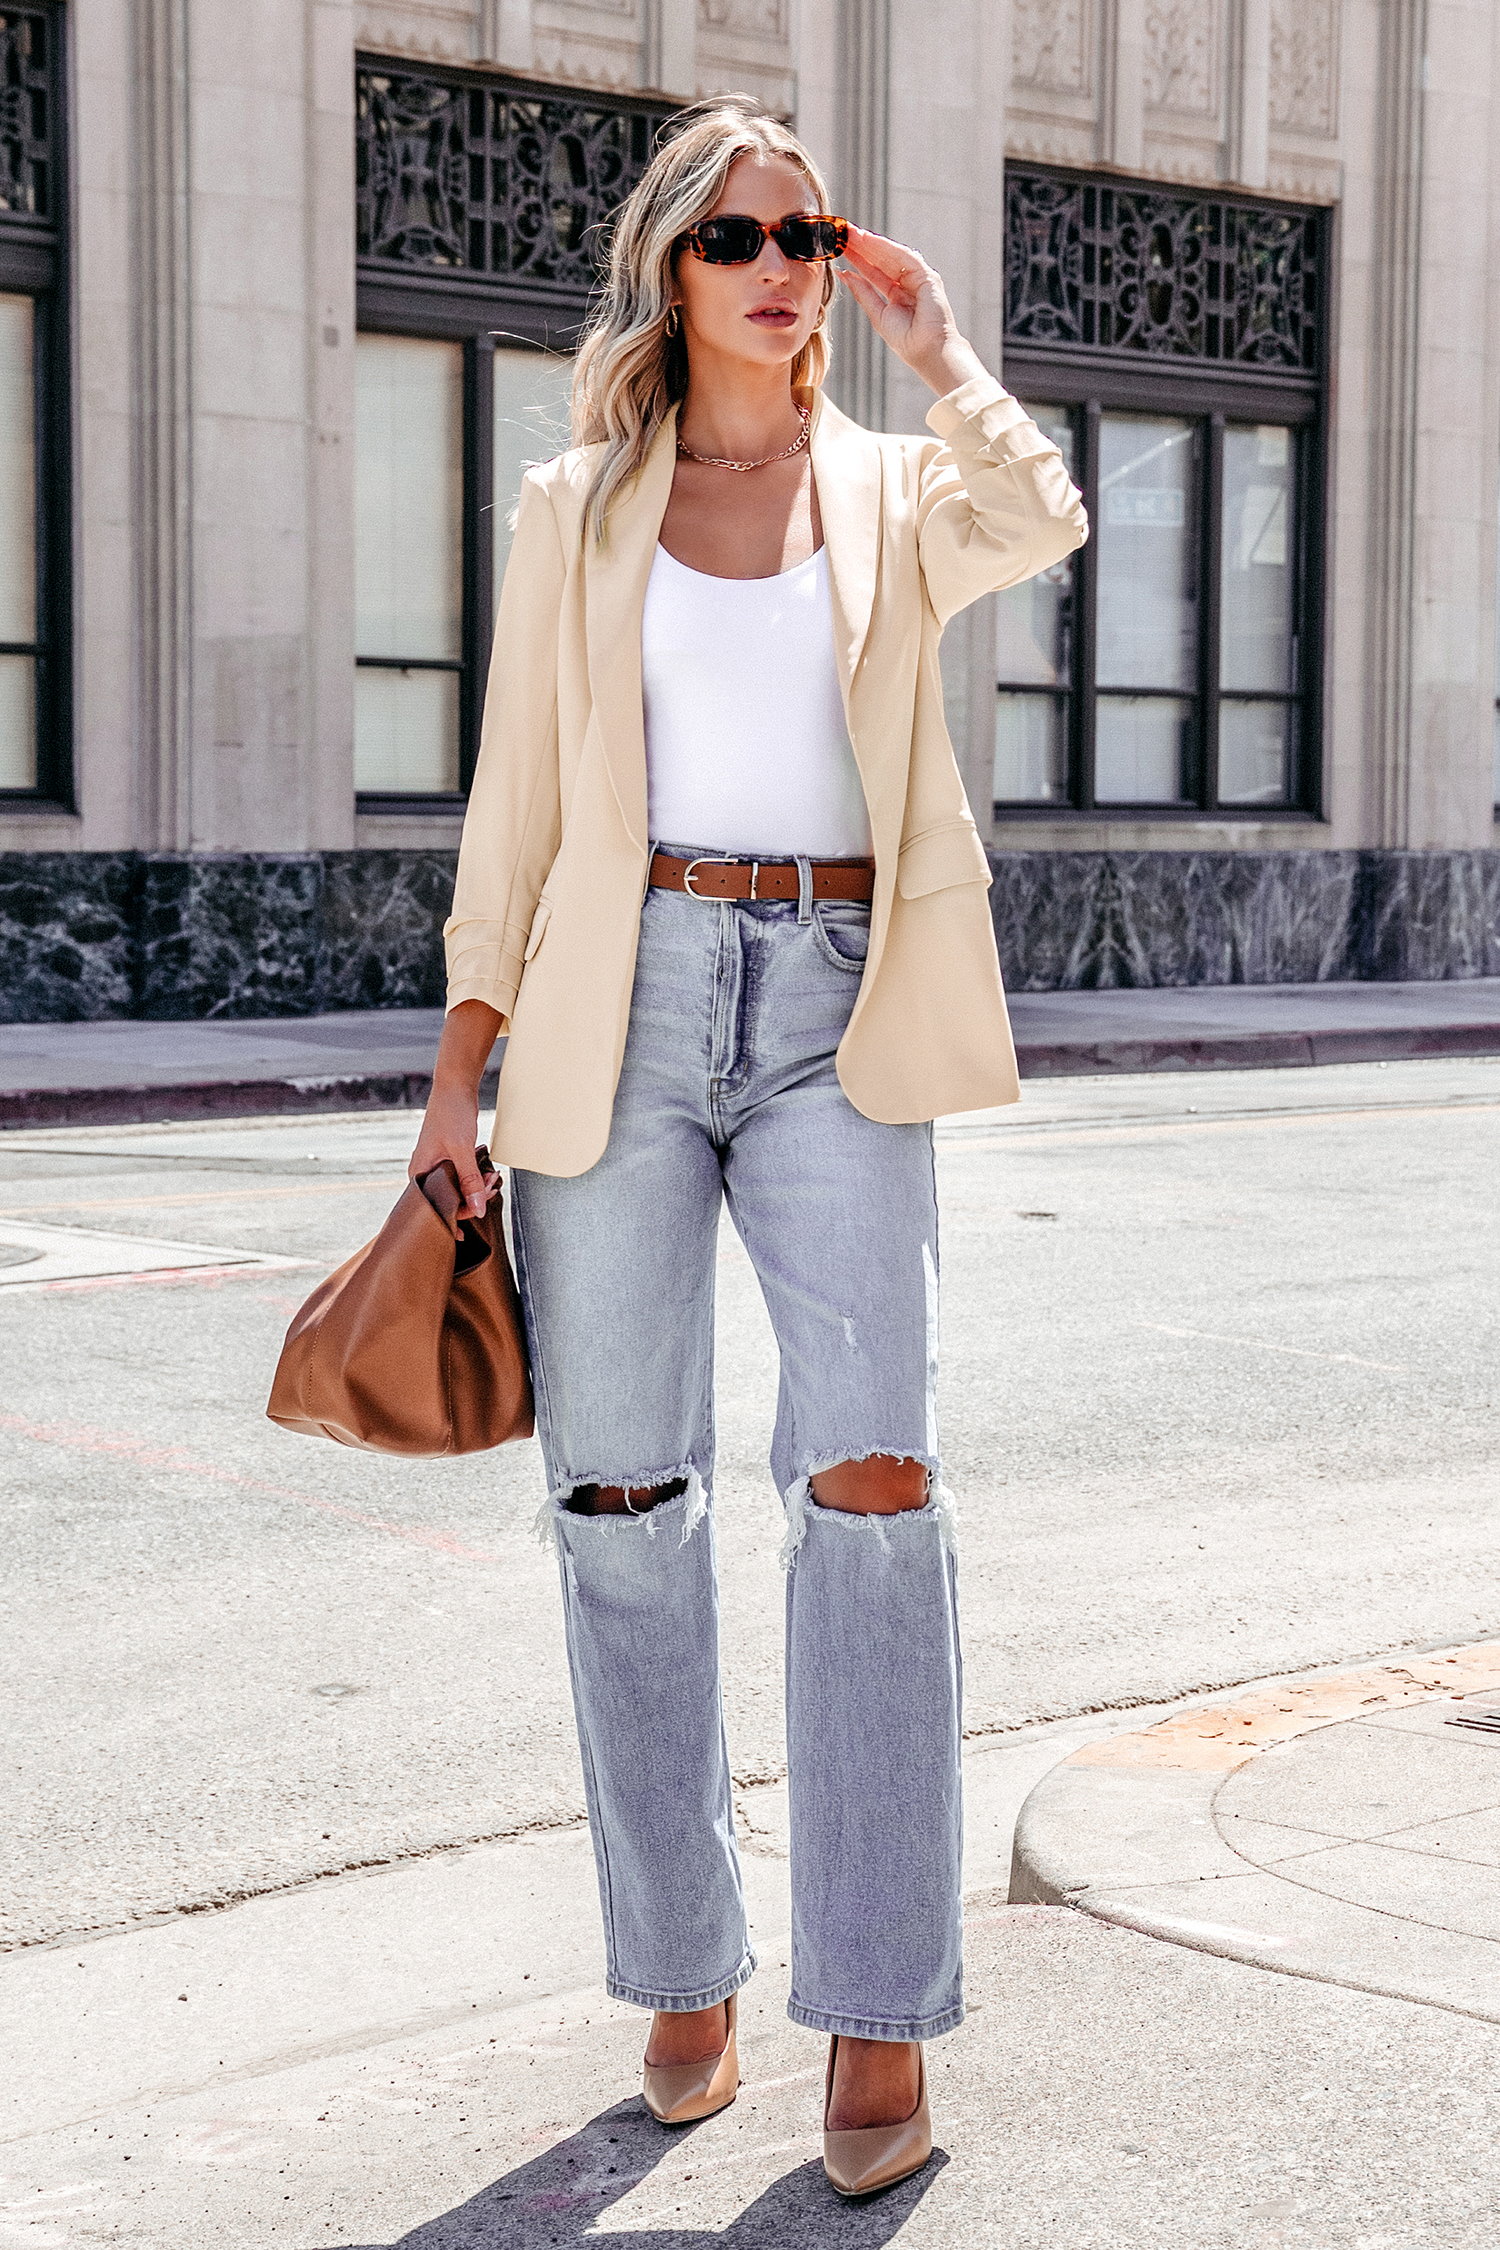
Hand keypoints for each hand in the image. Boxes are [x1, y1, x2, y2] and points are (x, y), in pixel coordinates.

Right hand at [408, 999, 503, 1223]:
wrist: (455, 1086)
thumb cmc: (451, 1114)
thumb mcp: (462, 1149)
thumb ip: (470, 1181)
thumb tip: (478, 1210)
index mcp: (419, 1174)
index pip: (437, 1209)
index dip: (460, 1213)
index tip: (482, 1208)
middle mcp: (425, 1173)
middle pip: (449, 1201)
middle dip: (473, 1199)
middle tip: (491, 1187)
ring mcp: (437, 1166)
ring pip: (459, 1189)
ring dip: (478, 1188)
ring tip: (493, 1178)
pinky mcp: (449, 1160)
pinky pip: (463, 1177)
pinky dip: (477, 1178)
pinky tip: (489, 1173)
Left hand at [837, 225, 988, 396]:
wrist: (928, 352)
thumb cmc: (907, 341)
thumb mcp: (878, 314)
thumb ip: (863, 293)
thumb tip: (845, 274)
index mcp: (896, 295)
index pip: (874, 272)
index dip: (857, 259)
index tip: (840, 246)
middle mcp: (907, 283)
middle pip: (881, 260)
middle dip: (862, 246)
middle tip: (842, 231)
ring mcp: (918, 278)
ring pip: (891, 255)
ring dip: (871, 243)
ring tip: (851, 233)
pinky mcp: (927, 276)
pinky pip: (904, 257)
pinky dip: (887, 247)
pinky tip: (869, 241)